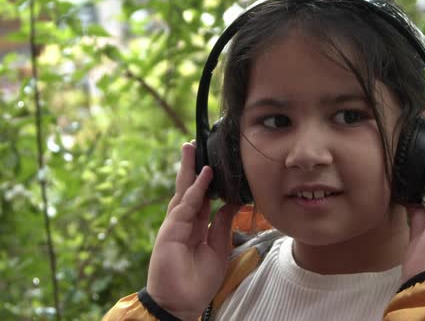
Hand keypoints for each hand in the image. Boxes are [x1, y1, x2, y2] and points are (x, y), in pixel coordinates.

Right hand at [146, 142, 239, 319]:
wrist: (182, 303)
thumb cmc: (198, 280)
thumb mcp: (218, 248)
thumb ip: (222, 225)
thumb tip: (231, 204)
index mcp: (194, 226)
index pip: (200, 197)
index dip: (205, 180)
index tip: (212, 162)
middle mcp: (183, 223)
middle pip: (187, 189)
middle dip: (190, 167)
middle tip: (193, 145)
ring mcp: (174, 226)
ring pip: (182, 192)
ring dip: (188, 171)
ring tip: (191, 149)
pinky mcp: (170, 232)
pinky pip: (184, 208)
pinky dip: (194, 191)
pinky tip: (202, 177)